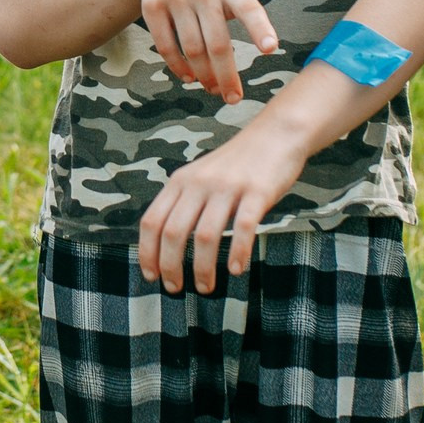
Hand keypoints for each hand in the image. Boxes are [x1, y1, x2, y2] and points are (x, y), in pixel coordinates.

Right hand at [127, 0, 316, 102]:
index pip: (249, 7)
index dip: (260, 28)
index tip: (271, 48)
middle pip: (217, 42)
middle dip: (227, 75)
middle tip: (234, 98)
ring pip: (192, 48)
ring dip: (204, 75)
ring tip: (213, 89)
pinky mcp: (153, 7)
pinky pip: (166, 46)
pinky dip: (178, 67)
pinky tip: (190, 77)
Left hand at [136, 123, 304, 294]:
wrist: (276, 133)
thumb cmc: (238, 163)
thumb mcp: (201, 176)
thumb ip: (184, 202)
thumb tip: (166, 244)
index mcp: (181, 181)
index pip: (152, 221)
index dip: (147, 252)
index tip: (151, 275)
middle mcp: (199, 183)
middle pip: (174, 232)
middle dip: (171, 266)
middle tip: (176, 289)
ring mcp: (228, 187)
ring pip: (205, 235)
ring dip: (202, 267)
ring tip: (206, 286)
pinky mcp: (257, 192)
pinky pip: (243, 227)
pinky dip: (237, 252)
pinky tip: (236, 269)